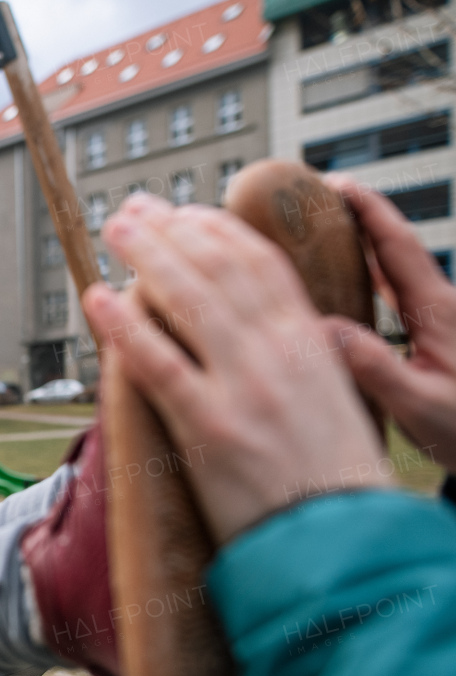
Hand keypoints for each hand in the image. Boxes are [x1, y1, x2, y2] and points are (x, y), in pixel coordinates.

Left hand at [83, 194, 391, 544]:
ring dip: (145, 257)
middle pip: (217, 270)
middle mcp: (279, 355)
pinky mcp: (208, 428)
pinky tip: (97, 299)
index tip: (186, 214)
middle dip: (171, 232)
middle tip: (134, 211)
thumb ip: (303, 363)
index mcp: (313, 345)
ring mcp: (243, 388)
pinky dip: (124, 325)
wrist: (344, 547)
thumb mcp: (335, 405)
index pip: (261, 265)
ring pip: (187, 301)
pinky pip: (156, 363)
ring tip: (115, 230)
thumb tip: (271, 335)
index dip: (218, 231)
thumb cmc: (337, 486)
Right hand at [321, 174, 455, 473]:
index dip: (368, 211)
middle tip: (319, 197)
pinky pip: (397, 295)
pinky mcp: (436, 337)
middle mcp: (440, 308)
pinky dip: (370, 278)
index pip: (397, 247)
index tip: (336, 184)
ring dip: (363, 247)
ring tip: (324, 234)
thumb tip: (325, 330)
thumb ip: (375, 368)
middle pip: (395, 248)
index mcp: (437, 312)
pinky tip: (349, 286)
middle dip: (360, 217)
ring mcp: (440, 321)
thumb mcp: (420, 406)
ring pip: (397, 270)